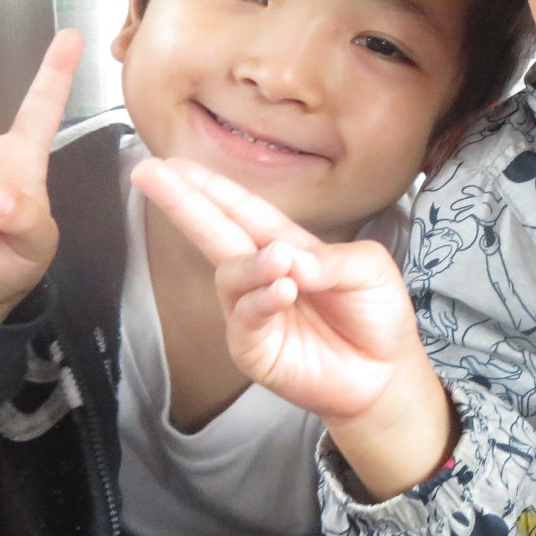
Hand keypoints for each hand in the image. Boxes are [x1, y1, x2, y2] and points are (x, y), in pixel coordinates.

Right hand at [132, 158, 456, 493]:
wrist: (386, 374)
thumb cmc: (377, 315)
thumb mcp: (369, 270)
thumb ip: (331, 259)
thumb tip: (284, 253)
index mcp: (287, 246)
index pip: (242, 209)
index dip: (209, 186)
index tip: (172, 161)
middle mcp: (261, 274)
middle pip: (214, 231)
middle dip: (182, 202)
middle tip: (149, 173)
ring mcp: (253, 311)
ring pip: (231, 275)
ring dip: (250, 264)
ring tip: (279, 260)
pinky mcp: (253, 348)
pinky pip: (247, 318)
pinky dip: (262, 301)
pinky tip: (283, 291)